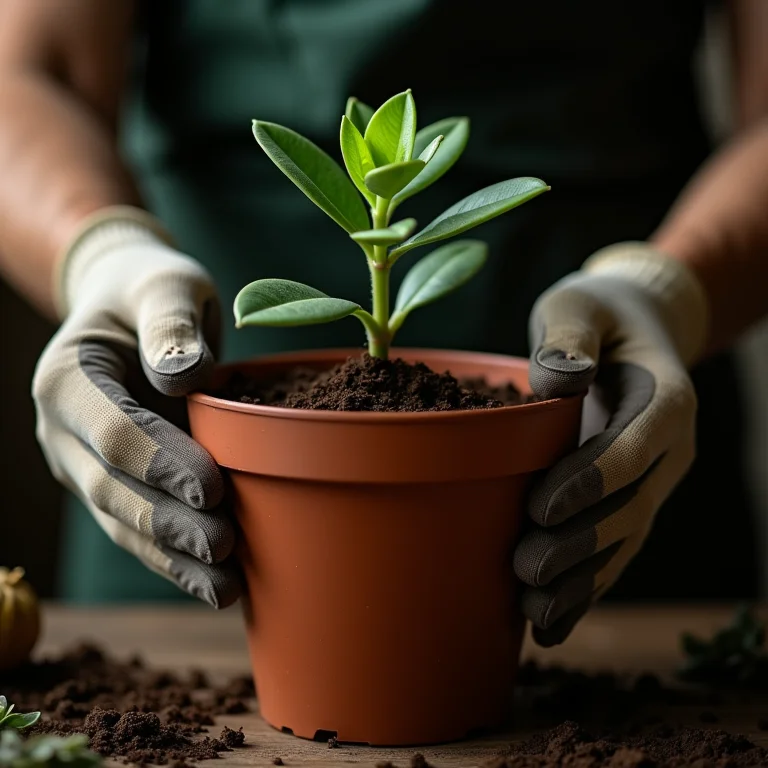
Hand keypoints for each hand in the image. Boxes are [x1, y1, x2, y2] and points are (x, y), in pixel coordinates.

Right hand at [33, 207, 239, 606]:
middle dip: (170, 523)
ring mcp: (82, 462)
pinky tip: (211, 585)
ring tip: (224, 587)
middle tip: (225, 547)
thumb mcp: (166, 285)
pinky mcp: (109, 481)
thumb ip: (171, 324)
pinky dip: (171, 558)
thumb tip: (183, 374)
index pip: (115, 430)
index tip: (213, 488)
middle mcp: (64, 429)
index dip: (162, 463)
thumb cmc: (152, 290)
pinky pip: (136, 526)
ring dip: (171, 558)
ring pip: (122, 520)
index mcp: (69, 378)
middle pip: (114, 487)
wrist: (129, 304)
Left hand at [516, 242, 708, 645]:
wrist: (631, 331)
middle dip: (579, 542)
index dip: (591, 480)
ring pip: (625, 540)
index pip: (633, 447)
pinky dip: (586, 587)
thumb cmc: (597, 315)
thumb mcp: (579, 306)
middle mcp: (669, 449)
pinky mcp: (633, 499)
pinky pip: (615, 548)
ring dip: (582, 580)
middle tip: (525, 566)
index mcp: (666, 397)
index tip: (541, 507)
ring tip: (535, 610)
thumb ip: (569, 338)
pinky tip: (550, 624)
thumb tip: (558, 379)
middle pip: (629, 506)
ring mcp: (655, 480)